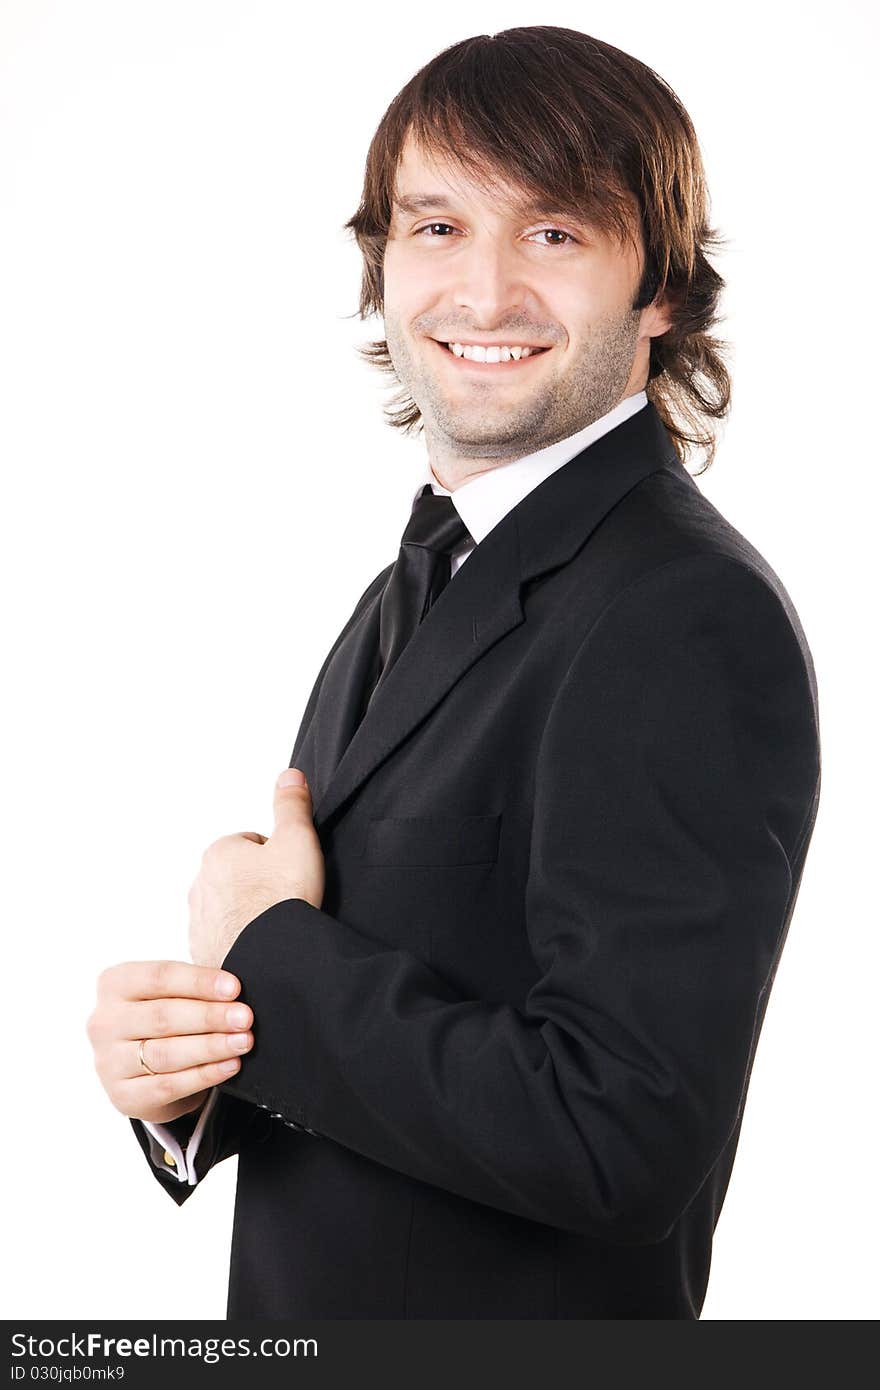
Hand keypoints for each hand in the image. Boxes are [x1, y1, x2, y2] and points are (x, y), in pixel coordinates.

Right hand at [86, 961, 253, 1124]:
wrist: (143, 1070)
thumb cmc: (164, 1018)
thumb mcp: (172, 995)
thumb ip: (195, 989)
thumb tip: (234, 993)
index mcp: (114, 984)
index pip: (159, 977)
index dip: (199, 982)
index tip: (234, 988)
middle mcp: (104, 1022)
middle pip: (163, 1016)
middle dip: (210, 1016)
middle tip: (245, 1018)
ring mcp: (108, 1062)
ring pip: (166, 1053)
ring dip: (211, 1047)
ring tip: (243, 1042)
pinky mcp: (123, 1095)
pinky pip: (168, 1085)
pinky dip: (204, 1075)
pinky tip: (230, 1065)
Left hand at [188, 767, 324, 970]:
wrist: (271, 959)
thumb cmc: (284, 898)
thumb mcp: (298, 838)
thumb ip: (292, 804)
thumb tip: (289, 775)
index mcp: (218, 853)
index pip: (252, 844)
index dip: (278, 857)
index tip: (291, 874)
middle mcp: (200, 885)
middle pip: (238, 878)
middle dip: (259, 886)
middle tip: (287, 901)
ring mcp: (199, 923)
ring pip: (230, 910)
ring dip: (249, 915)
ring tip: (276, 928)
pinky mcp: (203, 954)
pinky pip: (225, 941)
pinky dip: (242, 943)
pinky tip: (264, 948)